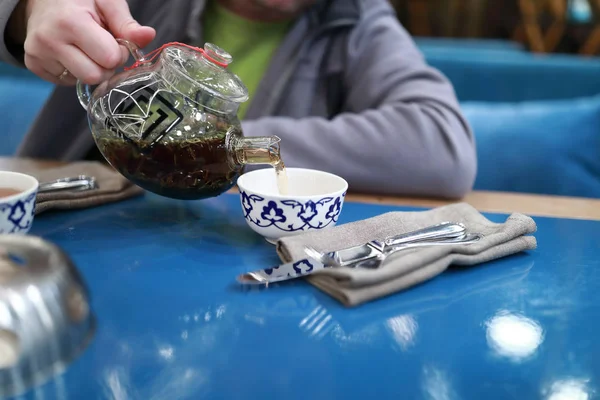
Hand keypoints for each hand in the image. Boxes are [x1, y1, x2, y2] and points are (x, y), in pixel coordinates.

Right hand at [21, 0, 155, 85]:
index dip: (118, 53)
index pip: (109, 59)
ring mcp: (38, 54)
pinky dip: (75, 71)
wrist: (43, 0)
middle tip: (100, 47)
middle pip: (95, 76)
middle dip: (106, 66)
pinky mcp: (33, 65)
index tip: (114, 40)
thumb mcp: (106, 3)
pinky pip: (66, 82)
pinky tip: (71, 53)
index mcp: (70, 22)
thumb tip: (149, 35)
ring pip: (82, 82)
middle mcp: (49, 40)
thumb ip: (127, 23)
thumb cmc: (80, 1)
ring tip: (85, 48)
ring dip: (91, 69)